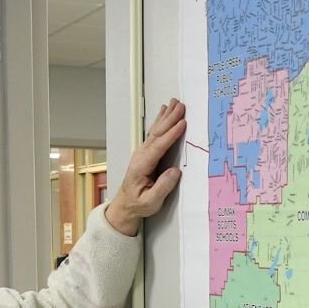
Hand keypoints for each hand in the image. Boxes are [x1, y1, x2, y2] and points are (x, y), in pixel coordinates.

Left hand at [103, 97, 187, 235]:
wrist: (126, 204)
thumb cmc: (138, 204)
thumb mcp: (151, 202)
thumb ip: (162, 187)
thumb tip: (175, 172)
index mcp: (142, 165)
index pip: (158, 147)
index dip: (171, 134)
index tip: (182, 124)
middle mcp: (141, 155)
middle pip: (157, 133)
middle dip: (170, 118)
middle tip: (181, 106)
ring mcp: (142, 151)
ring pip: (156, 130)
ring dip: (166, 116)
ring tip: (175, 103)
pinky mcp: (146, 151)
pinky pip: (155, 132)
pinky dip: (161, 120)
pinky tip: (164, 111)